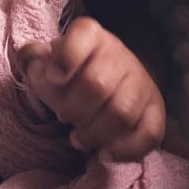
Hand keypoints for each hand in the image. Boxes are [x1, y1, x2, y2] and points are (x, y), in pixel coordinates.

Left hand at [19, 16, 165, 160]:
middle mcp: (119, 55)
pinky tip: (104, 154)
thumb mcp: (48, 58)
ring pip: (121, 113)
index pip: (84, 34)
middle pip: (97, 84)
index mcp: (90, 36)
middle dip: (73, 109)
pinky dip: (125, 150)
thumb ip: (32, 58)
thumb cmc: (72, 70)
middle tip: (63, 116)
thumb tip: (35, 61)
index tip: (54, 78)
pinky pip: (149, 134)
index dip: (66, 58)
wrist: (114, 75)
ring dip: (93, 133)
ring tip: (77, 139)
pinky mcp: (156, 111)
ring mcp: (141, 83)